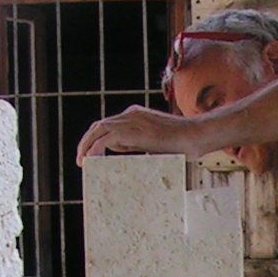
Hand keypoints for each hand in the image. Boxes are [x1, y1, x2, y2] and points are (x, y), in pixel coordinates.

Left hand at [75, 106, 215, 163]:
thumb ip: (141, 144)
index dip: (97, 139)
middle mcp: (131, 115)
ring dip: (87, 145)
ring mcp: (132, 121)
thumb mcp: (157, 143)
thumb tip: (127, 153)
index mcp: (136, 115)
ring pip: (99, 129)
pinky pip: (107, 138)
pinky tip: (91, 159)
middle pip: (100, 125)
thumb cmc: (184, 143)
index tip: (92, 154)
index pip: (109, 124)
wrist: (196, 136)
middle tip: (81, 159)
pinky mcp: (134, 130)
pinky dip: (96, 148)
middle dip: (87, 141)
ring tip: (82, 161)